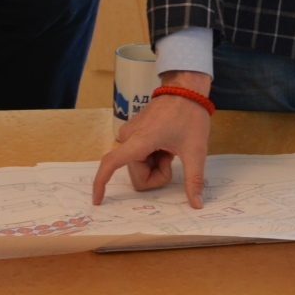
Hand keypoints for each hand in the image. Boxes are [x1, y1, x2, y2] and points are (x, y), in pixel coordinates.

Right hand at [92, 70, 211, 207]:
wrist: (186, 89)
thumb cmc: (190, 116)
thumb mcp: (196, 150)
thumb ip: (194, 179)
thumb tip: (197, 205)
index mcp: (140, 141)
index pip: (111, 163)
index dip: (101, 183)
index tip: (98, 201)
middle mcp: (128, 137)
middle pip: (136, 174)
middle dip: (156, 174)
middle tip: (171, 158)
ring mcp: (129, 133)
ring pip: (137, 166)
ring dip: (155, 165)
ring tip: (170, 149)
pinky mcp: (132, 131)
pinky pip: (138, 155)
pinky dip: (152, 156)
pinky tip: (165, 144)